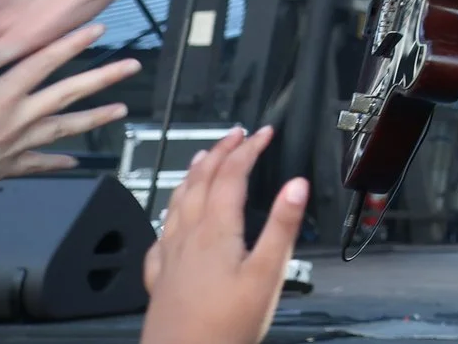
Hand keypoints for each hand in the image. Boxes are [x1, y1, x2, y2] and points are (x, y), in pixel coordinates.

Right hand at [0, 23, 138, 240]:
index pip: (43, 64)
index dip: (71, 44)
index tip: (97, 30)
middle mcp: (14, 123)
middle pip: (68, 94)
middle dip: (103, 78)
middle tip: (131, 66)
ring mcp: (13, 147)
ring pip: (64, 129)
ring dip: (94, 119)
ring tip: (120, 112)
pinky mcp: (4, 169)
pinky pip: (38, 164)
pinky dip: (57, 162)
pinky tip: (73, 162)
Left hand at [141, 125, 305, 343]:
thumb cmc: (225, 326)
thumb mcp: (267, 276)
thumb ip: (281, 227)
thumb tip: (297, 185)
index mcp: (216, 231)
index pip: (231, 176)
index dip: (248, 149)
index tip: (263, 133)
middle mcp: (187, 237)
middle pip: (200, 181)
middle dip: (219, 152)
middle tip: (236, 135)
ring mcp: (170, 257)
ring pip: (176, 202)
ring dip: (192, 174)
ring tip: (202, 157)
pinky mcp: (160, 278)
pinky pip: (161, 233)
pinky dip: (170, 213)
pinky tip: (171, 220)